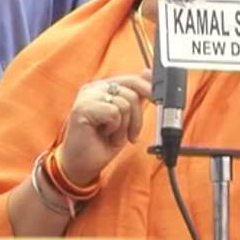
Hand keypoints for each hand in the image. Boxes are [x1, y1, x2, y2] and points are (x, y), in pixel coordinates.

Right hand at [56, 70, 152, 185]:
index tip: (157, 100)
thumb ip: (134, 96)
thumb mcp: (125, 118)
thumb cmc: (101, 143)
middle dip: (137, 117)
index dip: (148, 90)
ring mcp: (87, 96)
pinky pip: (114, 113)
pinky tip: (103, 134)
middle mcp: (94, 88)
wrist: (81, 165)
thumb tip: (148, 74)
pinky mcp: (83, 108)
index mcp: (103, 87)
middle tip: (132, 134)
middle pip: (132, 91)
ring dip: (123, 126)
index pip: (132, 79)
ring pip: (125, 103)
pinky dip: (114, 128)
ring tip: (111, 135)